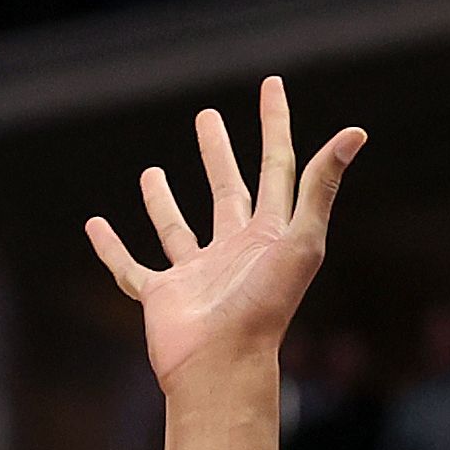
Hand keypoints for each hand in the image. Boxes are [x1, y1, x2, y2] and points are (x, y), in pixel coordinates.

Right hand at [85, 75, 363, 395]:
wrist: (224, 365)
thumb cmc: (265, 306)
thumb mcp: (301, 239)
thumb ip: (321, 186)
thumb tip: (354, 133)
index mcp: (270, 234)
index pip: (275, 166)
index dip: (275, 124)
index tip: (271, 85)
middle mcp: (235, 251)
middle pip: (227, 190)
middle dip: (218, 153)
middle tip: (207, 117)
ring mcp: (197, 274)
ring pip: (178, 228)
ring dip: (164, 201)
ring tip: (151, 170)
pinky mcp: (163, 296)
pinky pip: (131, 268)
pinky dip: (112, 249)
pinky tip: (95, 226)